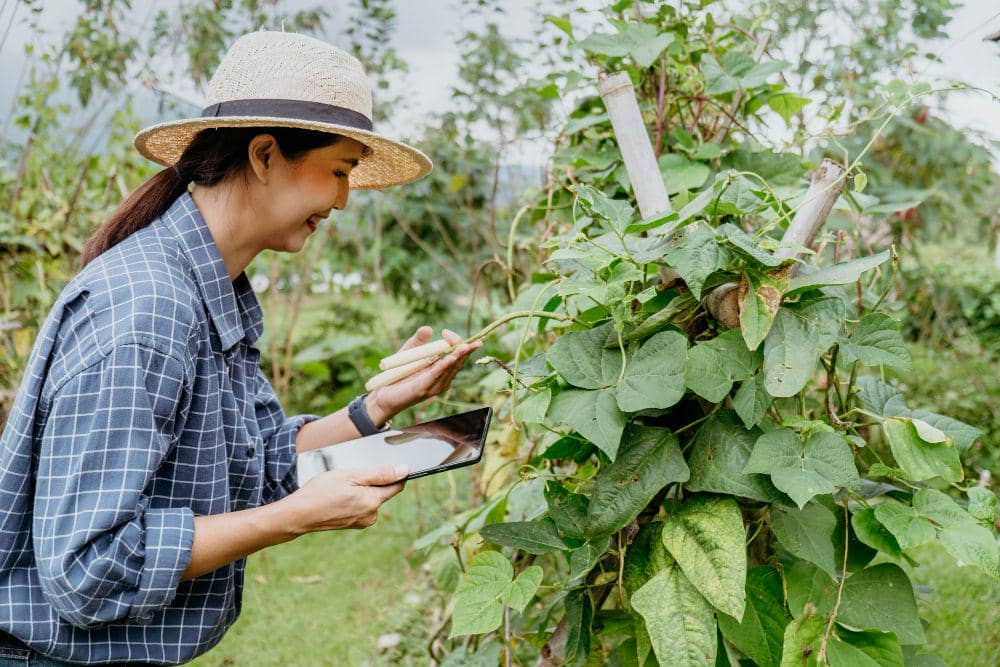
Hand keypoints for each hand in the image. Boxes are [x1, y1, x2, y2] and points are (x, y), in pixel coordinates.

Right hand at [289, 464, 407, 531]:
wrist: (299, 514)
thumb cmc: (322, 492)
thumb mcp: (351, 476)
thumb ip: (380, 474)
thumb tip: (404, 470)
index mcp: (373, 502)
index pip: (397, 486)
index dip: (395, 473)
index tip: (385, 464)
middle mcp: (371, 515)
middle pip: (382, 492)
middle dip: (373, 481)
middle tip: (352, 475)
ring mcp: (361, 521)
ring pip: (370, 499)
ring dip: (361, 490)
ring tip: (341, 486)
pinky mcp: (352, 524)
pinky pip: (360, 506)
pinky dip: (353, 499)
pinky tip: (338, 495)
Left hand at [366, 326, 482, 421]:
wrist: (383, 393)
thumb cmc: (398, 373)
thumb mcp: (409, 352)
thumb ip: (418, 340)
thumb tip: (429, 329)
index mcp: (441, 368)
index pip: (456, 355)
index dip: (456, 342)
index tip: (445, 332)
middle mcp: (442, 378)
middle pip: (458, 362)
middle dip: (467, 351)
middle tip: (477, 341)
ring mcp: (435, 385)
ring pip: (450, 369)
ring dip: (458, 357)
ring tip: (465, 347)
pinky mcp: (424, 389)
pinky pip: (436, 376)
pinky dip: (443, 366)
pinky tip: (450, 359)